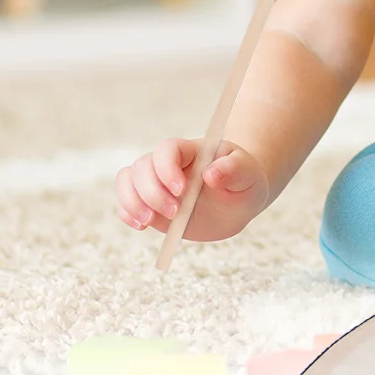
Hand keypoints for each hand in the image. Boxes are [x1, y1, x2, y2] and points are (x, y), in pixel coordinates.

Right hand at [114, 138, 269, 242]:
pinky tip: (140, 225)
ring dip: (132, 202)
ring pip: (127, 181)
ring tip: (148, 222)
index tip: (182, 191)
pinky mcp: (151, 203)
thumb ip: (234, 170)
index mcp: (191, 151)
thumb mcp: (248, 174)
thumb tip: (211, 174)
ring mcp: (156, 183)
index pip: (166, 150)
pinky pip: (126, 203)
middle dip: (152, 192)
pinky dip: (127, 213)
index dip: (167, 168)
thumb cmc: (244, 182)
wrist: (238, 202)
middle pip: (142, 167)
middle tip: (175, 213)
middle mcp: (168, 165)